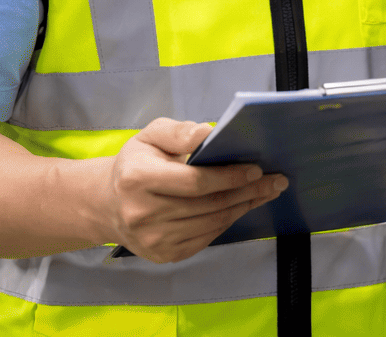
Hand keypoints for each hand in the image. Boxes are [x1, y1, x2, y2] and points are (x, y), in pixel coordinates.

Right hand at [101, 118, 287, 263]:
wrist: (109, 204)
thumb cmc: (137, 164)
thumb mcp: (150, 136)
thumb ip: (178, 131)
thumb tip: (208, 133)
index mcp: (137, 178)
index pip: (194, 182)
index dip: (229, 177)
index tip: (256, 169)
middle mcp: (142, 213)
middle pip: (208, 204)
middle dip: (247, 191)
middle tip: (275, 180)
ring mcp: (152, 239)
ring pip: (211, 223)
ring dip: (243, 207)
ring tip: (265, 192)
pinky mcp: (163, 254)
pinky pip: (206, 238)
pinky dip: (228, 221)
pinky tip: (242, 206)